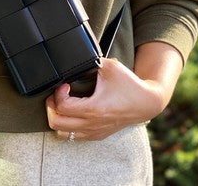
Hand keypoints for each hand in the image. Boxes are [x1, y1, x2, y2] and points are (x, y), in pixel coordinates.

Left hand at [45, 57, 170, 141]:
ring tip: (63, 104)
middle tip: (57, 94)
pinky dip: (67, 125)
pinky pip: (73, 137)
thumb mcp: (110, 66)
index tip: (65, 84)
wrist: (146, 103)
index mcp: (94, 108)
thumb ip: (92, 62)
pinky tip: (73, 112)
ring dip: (57, 118)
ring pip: (62, 133)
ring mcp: (94, 132)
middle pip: (56, 123)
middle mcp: (92, 124)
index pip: (62, 106)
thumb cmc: (129, 85)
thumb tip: (76, 60)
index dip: (58, 93)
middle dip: (51, 106)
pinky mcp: (97, 135)